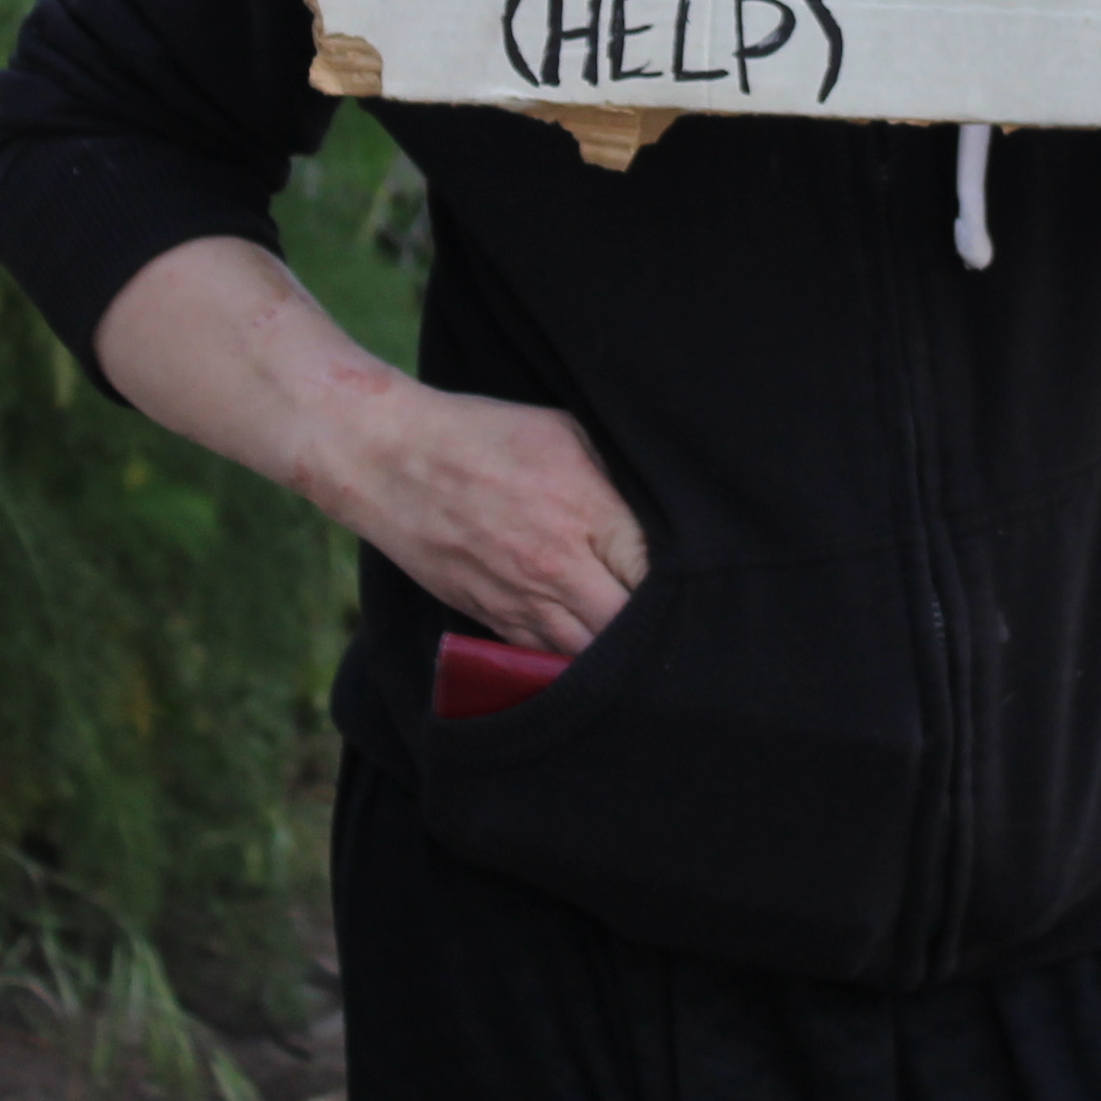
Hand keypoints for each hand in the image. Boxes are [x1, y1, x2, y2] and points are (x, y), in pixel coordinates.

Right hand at [93, 239, 652, 660]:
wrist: (391, 459)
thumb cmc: (484, 434)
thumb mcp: (567, 433)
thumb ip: (620, 480)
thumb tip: (668, 515)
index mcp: (584, 511)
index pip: (657, 572)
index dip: (689, 585)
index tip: (709, 589)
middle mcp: (555, 566)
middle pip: (627, 629)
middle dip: (661, 636)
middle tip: (691, 639)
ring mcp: (520, 600)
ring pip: (587, 657)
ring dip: (620, 664)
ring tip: (653, 666)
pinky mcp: (490, 619)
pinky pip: (543, 659)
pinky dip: (573, 665)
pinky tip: (597, 666)